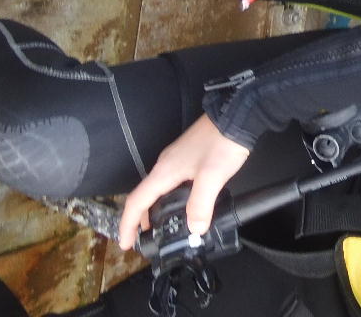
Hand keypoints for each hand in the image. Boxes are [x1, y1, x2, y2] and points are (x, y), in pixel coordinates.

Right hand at [118, 115, 251, 248]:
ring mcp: (176, 160)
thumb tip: (194, 229)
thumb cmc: (221, 143)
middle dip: (139, 220)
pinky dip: (168, 199)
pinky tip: (183, 205)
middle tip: (143, 240)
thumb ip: (200, 205)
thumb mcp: (211, 178)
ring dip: (153, 209)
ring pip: (157, 189)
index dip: (128, 225)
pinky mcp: (188, 157)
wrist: (235, 115)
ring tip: (160, 227)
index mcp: (163, 172)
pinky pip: (170, 183)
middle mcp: (165, 165)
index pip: (136, 202)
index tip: (125, 244)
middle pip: (143, 196)